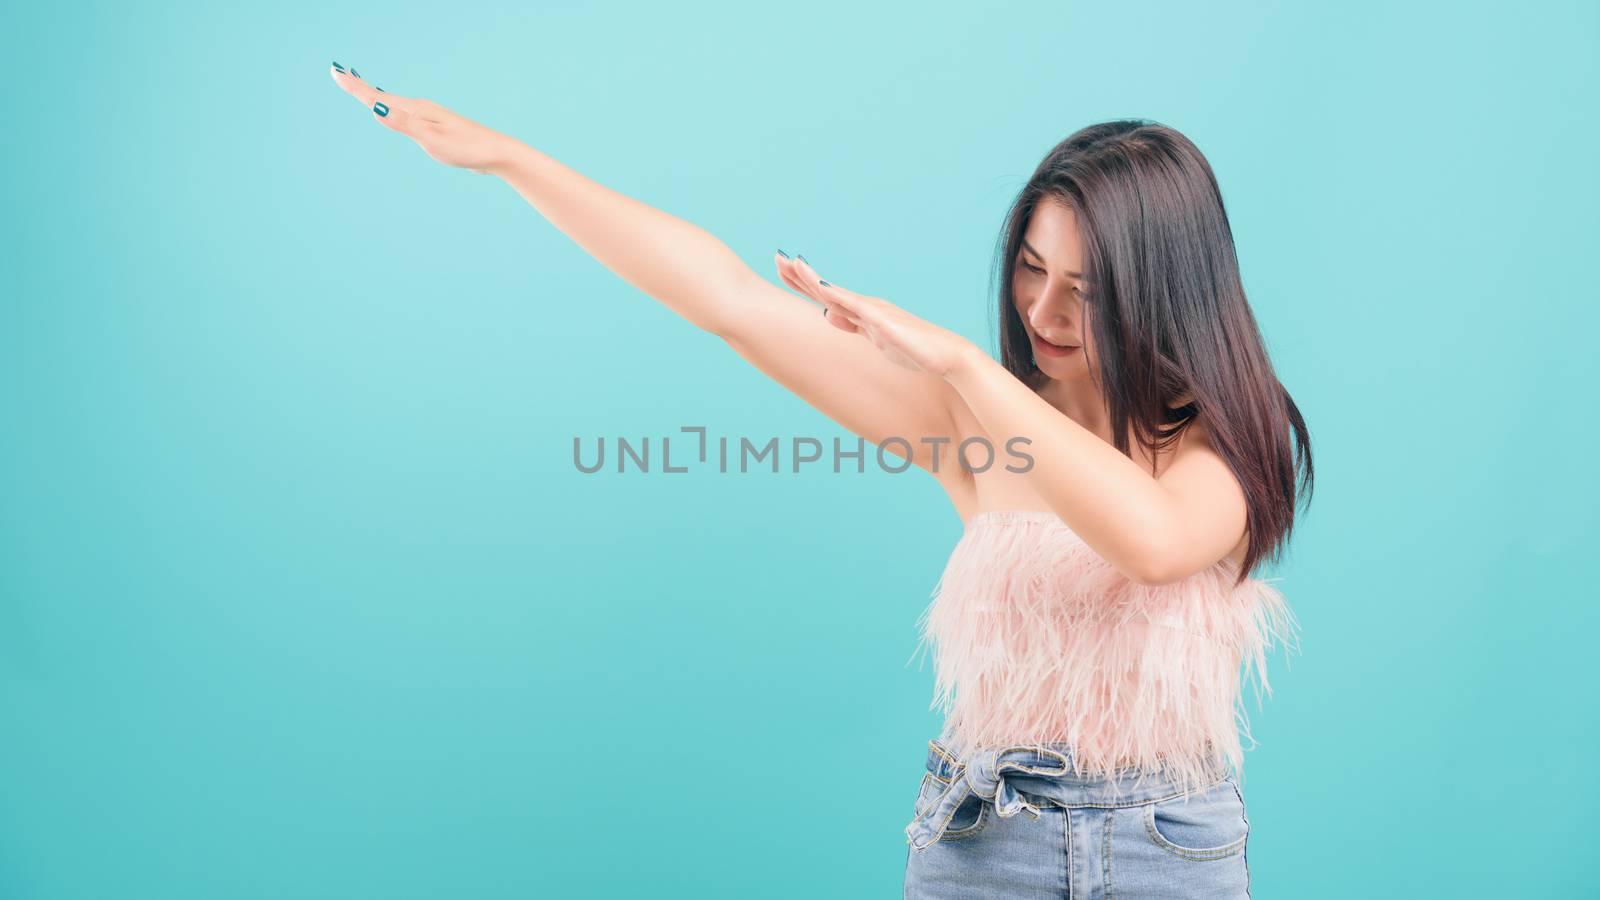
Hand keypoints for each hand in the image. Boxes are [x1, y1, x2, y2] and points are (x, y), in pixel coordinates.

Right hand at [329, 64, 517, 174]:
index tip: (335, 70)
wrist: (496, 154)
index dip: (355, 87)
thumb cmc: (466, 148)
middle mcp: (421, 109)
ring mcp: (429, 117)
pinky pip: (406, 114)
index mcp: (416, 110)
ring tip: (361, 89)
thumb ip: (405, 125)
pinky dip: (392, 108)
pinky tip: (394, 110)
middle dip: (360, 87)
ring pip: (394, 103)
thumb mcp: (432, 140)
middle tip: (339, 73)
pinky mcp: (436, 127)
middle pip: (383, 96)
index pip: (378, 97)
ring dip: (375, 95)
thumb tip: (377, 108)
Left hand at [775, 253, 975, 377]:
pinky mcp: (884, 322)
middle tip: (777, 257)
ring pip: (837, 294)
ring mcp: (874, 312)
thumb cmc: (914, 349)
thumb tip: (829, 315)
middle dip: (800, 274)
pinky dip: (838, 296)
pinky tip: (822, 288)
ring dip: (813, 280)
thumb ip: (853, 325)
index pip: (825, 296)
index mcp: (861, 312)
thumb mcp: (875, 338)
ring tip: (792, 264)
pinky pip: (857, 308)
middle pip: (826, 289)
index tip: (783, 269)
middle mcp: (866, 306)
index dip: (803, 282)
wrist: (946, 356)